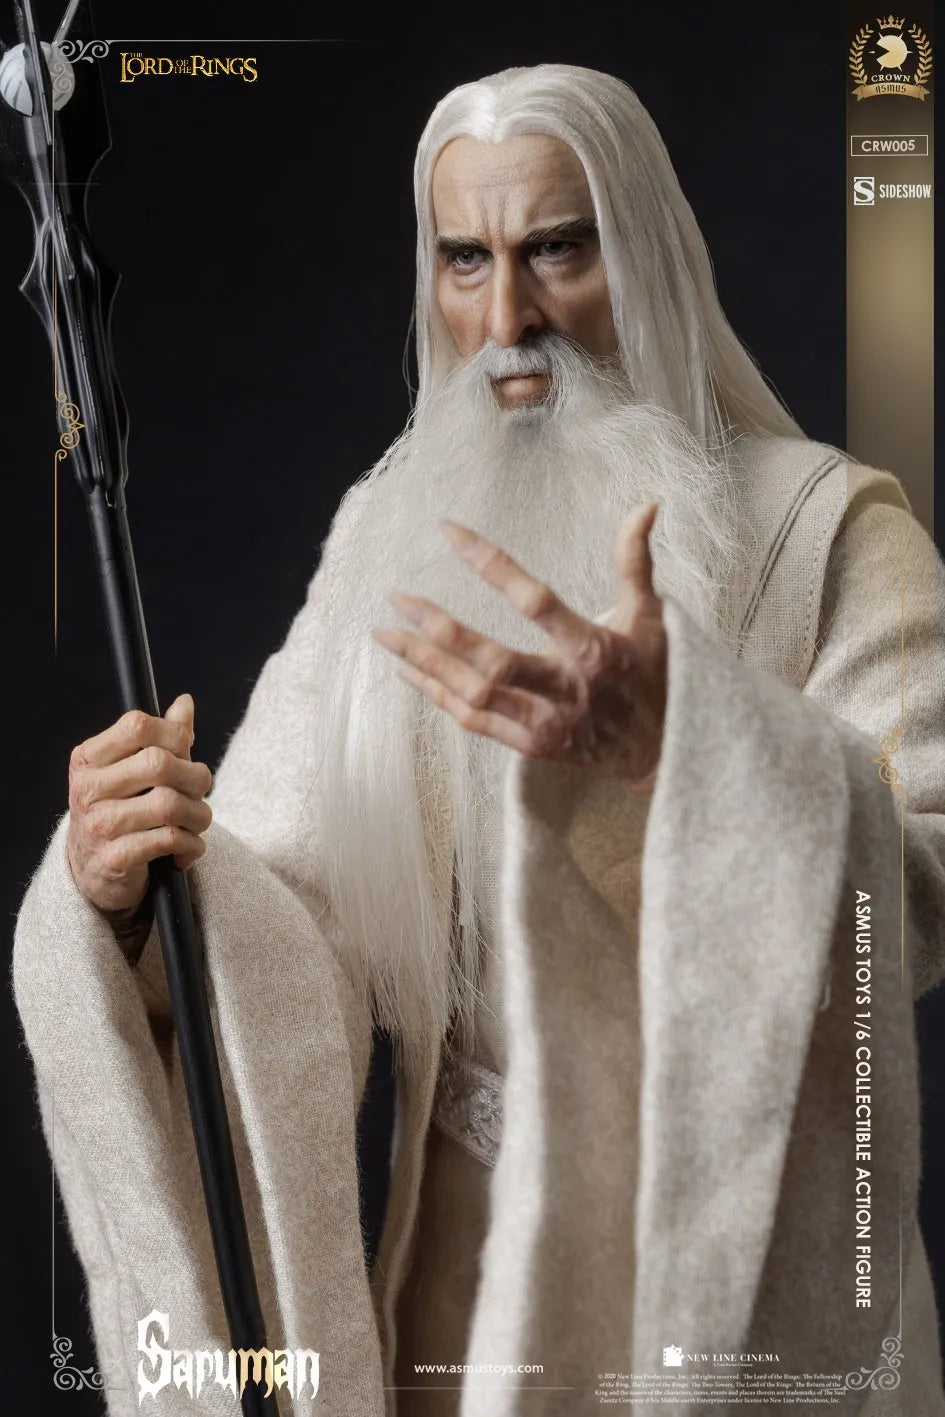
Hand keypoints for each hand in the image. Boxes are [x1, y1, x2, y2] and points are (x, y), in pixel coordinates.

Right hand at [66, 693, 213, 920]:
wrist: (92, 869)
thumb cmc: (120, 809)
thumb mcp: (130, 770)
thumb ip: (160, 737)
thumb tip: (185, 702)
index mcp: (88, 759)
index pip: (138, 726)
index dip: (174, 733)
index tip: (186, 750)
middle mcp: (88, 789)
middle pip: (159, 764)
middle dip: (195, 777)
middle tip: (200, 791)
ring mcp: (99, 825)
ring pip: (170, 805)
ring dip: (199, 815)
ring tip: (198, 821)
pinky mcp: (115, 858)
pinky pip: (170, 840)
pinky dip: (192, 844)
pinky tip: (188, 847)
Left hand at [371, 503, 666, 789]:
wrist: (663, 751)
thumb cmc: (654, 675)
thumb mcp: (650, 615)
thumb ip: (635, 560)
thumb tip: (647, 504)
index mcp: (593, 649)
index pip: (533, 600)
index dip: (489, 563)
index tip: (449, 532)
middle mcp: (565, 689)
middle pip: (491, 659)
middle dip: (439, 628)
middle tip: (398, 597)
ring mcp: (545, 723)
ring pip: (474, 694)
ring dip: (425, 663)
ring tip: (386, 634)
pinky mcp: (531, 746)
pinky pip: (474, 721)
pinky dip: (438, 696)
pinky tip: (408, 673)